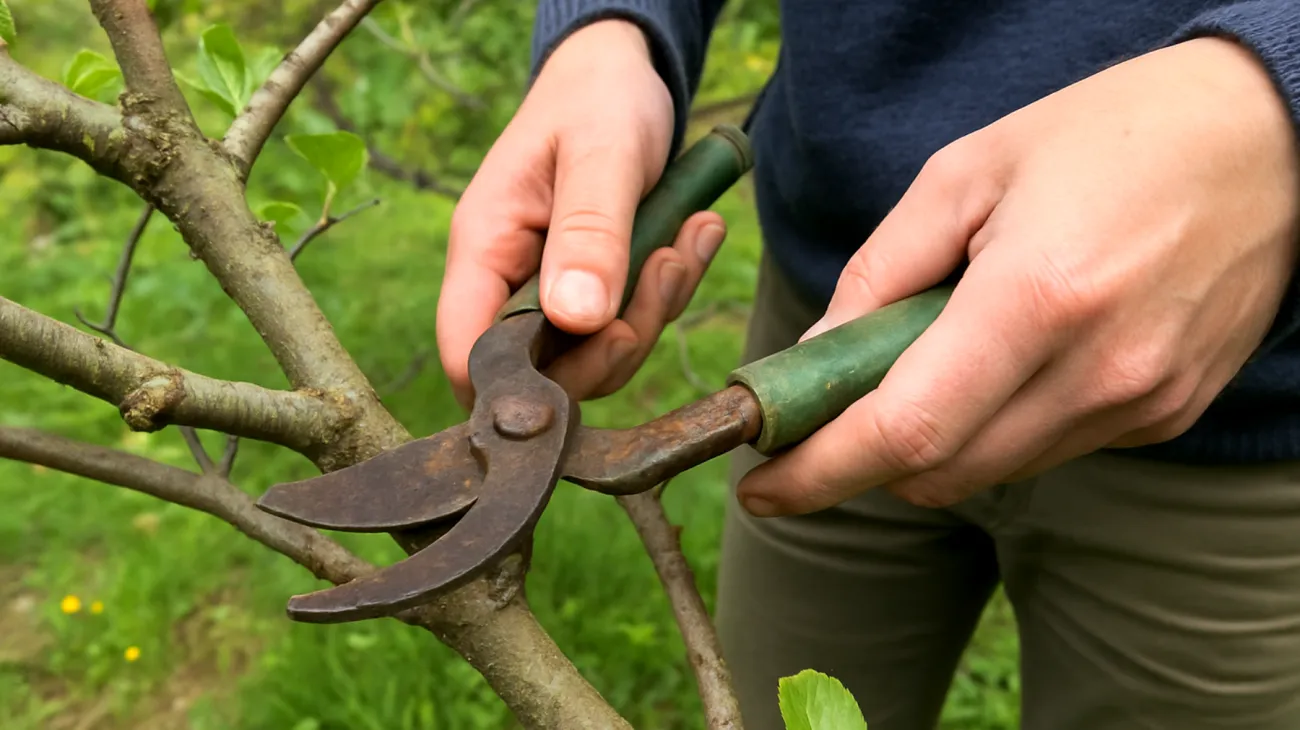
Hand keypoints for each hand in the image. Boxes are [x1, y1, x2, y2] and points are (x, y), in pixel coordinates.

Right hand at [436, 19, 726, 408]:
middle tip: (667, 269)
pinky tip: (695, 234)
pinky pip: (627, 324)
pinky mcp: (591, 290)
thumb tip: (578, 320)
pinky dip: (669, 290)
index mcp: (483, 247)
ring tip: (689, 237)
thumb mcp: (602, 154)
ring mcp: (549, 289)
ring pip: (596, 354)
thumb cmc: (598, 98)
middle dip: (618, 339)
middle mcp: (507, 280)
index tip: (610, 343)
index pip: (468, 354)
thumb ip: (591, 234)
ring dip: (654, 309)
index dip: (524, 385)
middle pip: (545, 370)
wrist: (623, 72)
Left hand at [737, 37, 1299, 516]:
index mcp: (1039, 295)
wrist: (1270, 140)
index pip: (907, 429)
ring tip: (918, 365)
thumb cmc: (1107, 136)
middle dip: (859, 462)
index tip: (763, 486)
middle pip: (940, 471)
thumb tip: (810, 359)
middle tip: (816, 422)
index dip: (821, 472)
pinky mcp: (1169, 415)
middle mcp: (1099, 369)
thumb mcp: (968, 172)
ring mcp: (1143, 401)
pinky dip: (996, 429)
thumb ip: (879, 274)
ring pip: (990, 472)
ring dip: (928, 445)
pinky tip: (1002, 363)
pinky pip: (1048, 451)